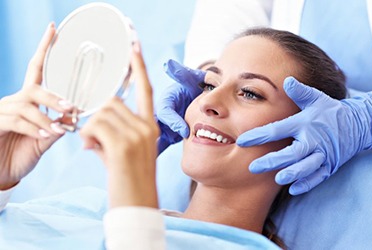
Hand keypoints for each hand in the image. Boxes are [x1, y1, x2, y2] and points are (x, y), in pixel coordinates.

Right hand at [0, 23, 72, 189]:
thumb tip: (73, 116)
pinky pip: (17, 120)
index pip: (36, 69)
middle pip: (34, 87)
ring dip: (46, 117)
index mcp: (28, 101)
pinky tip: (45, 134)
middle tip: (72, 108)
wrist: (0, 174)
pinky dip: (34, 127)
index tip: (53, 29)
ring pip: (27, 104)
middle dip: (54, 98)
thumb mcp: (43, 141)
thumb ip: (56, 127)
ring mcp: (3, 111)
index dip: (43, 49)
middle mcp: (14, 101)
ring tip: (59, 129)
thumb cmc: (20, 155)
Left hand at [79, 42, 158, 207]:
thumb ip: (112, 131)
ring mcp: (137, 135)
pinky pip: (95, 126)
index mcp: (150, 126)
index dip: (138, 66)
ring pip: (101, 113)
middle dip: (96, 115)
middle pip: (111, 101)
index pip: (145, 89)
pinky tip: (91, 150)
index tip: (134, 45)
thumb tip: (90, 122)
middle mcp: (146, 127)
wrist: (138, 205)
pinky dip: (87, 136)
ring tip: (94, 147)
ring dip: (90, 128)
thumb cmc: (130, 180)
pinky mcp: (123, 145)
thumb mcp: (126, 152)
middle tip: (93, 138)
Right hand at [155, 60, 204, 153]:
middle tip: (170, 153)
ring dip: (155, 147)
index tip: (184, 130)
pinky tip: (149, 165)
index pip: (166, 112)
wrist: (199, 98)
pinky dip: (156, 153)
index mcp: (167, 101)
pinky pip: (160, 145)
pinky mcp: (167, 136)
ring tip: (153, 159)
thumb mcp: (190, 80)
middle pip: (156, 126)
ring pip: (154, 137)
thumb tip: (169, 65)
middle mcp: (162, 113)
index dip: (173, 121)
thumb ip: (183, 73)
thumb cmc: (193, 87)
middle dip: (161, 138)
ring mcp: (164, 126)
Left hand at [237, 77, 371, 194]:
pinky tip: (294, 189)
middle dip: (272, 161)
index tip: (242, 141)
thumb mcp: (317, 98)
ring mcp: (324, 154)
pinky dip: (308, 183)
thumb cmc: (331, 110)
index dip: (259, 135)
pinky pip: (319, 176)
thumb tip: (286, 80)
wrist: (360, 123)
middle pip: (292, 152)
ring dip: (293, 173)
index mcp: (305, 123)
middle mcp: (314, 139)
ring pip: (307, 167)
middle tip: (253, 167)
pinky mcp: (331, 165)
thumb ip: (300, 92)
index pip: (278, 129)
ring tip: (277, 179)